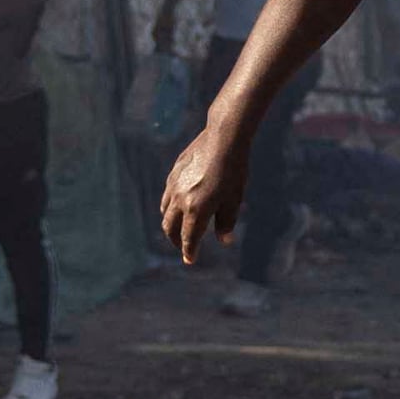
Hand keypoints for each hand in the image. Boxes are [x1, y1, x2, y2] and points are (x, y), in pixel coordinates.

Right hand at [156, 115, 245, 261]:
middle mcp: (181, 200)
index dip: (189, 252)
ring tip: (181, 229)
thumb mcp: (234, 199)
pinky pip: (167, 196)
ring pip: (165, 212)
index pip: (188, 238)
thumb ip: (226, 222)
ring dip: (171, 225)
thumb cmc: (234, 170)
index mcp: (197, 209)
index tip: (190, 260)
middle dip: (176, 241)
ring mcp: (174, 186)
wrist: (224, 138)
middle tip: (184, 247)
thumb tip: (224, 240)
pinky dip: (170, 207)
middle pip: (170, 228)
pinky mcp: (173, 173)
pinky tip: (180, 206)